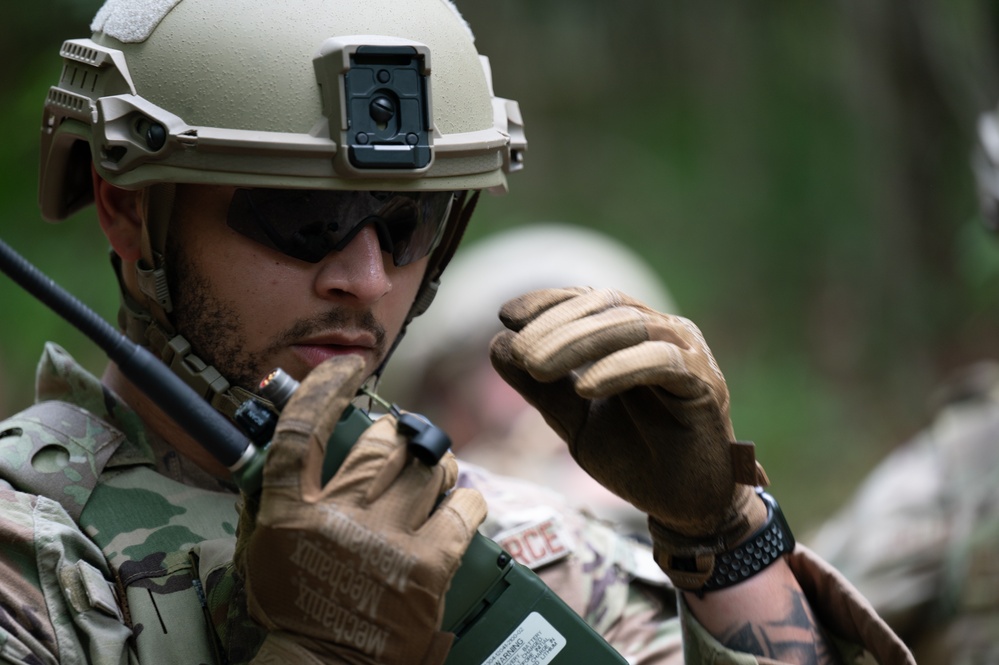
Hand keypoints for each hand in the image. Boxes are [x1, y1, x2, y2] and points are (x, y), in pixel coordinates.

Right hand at [236, 356, 486, 663]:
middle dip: (396, 435)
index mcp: (291, 514)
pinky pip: (462, 507)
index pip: (302, 431)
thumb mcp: (266, 550)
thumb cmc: (296, 610)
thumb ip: (278, 497)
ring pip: (425, 467)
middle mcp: (338, 519)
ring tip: (433, 472)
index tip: (347, 366)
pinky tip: (460, 501)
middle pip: (379, 443)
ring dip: (433, 462)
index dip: (324, 388)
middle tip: (402, 444)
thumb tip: (295, 446)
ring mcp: (385, 540)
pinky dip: (465, 497)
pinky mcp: (427, 565)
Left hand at [489, 287, 766, 589]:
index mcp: (636, 336)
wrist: (685, 508)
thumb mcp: (575, 420)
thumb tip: (496, 345)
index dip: (549, 302)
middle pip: (606, 307)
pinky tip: (585, 387)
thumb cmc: (635, 460)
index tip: (506, 314)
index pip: (590, 301)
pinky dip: (619, 369)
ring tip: (537, 369)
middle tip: (520, 352)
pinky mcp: (705, 384)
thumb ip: (540, 387)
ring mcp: (689, 355)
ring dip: (578, 343)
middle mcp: (665, 334)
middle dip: (556, 326)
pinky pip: (661, 362)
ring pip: (630, 326)